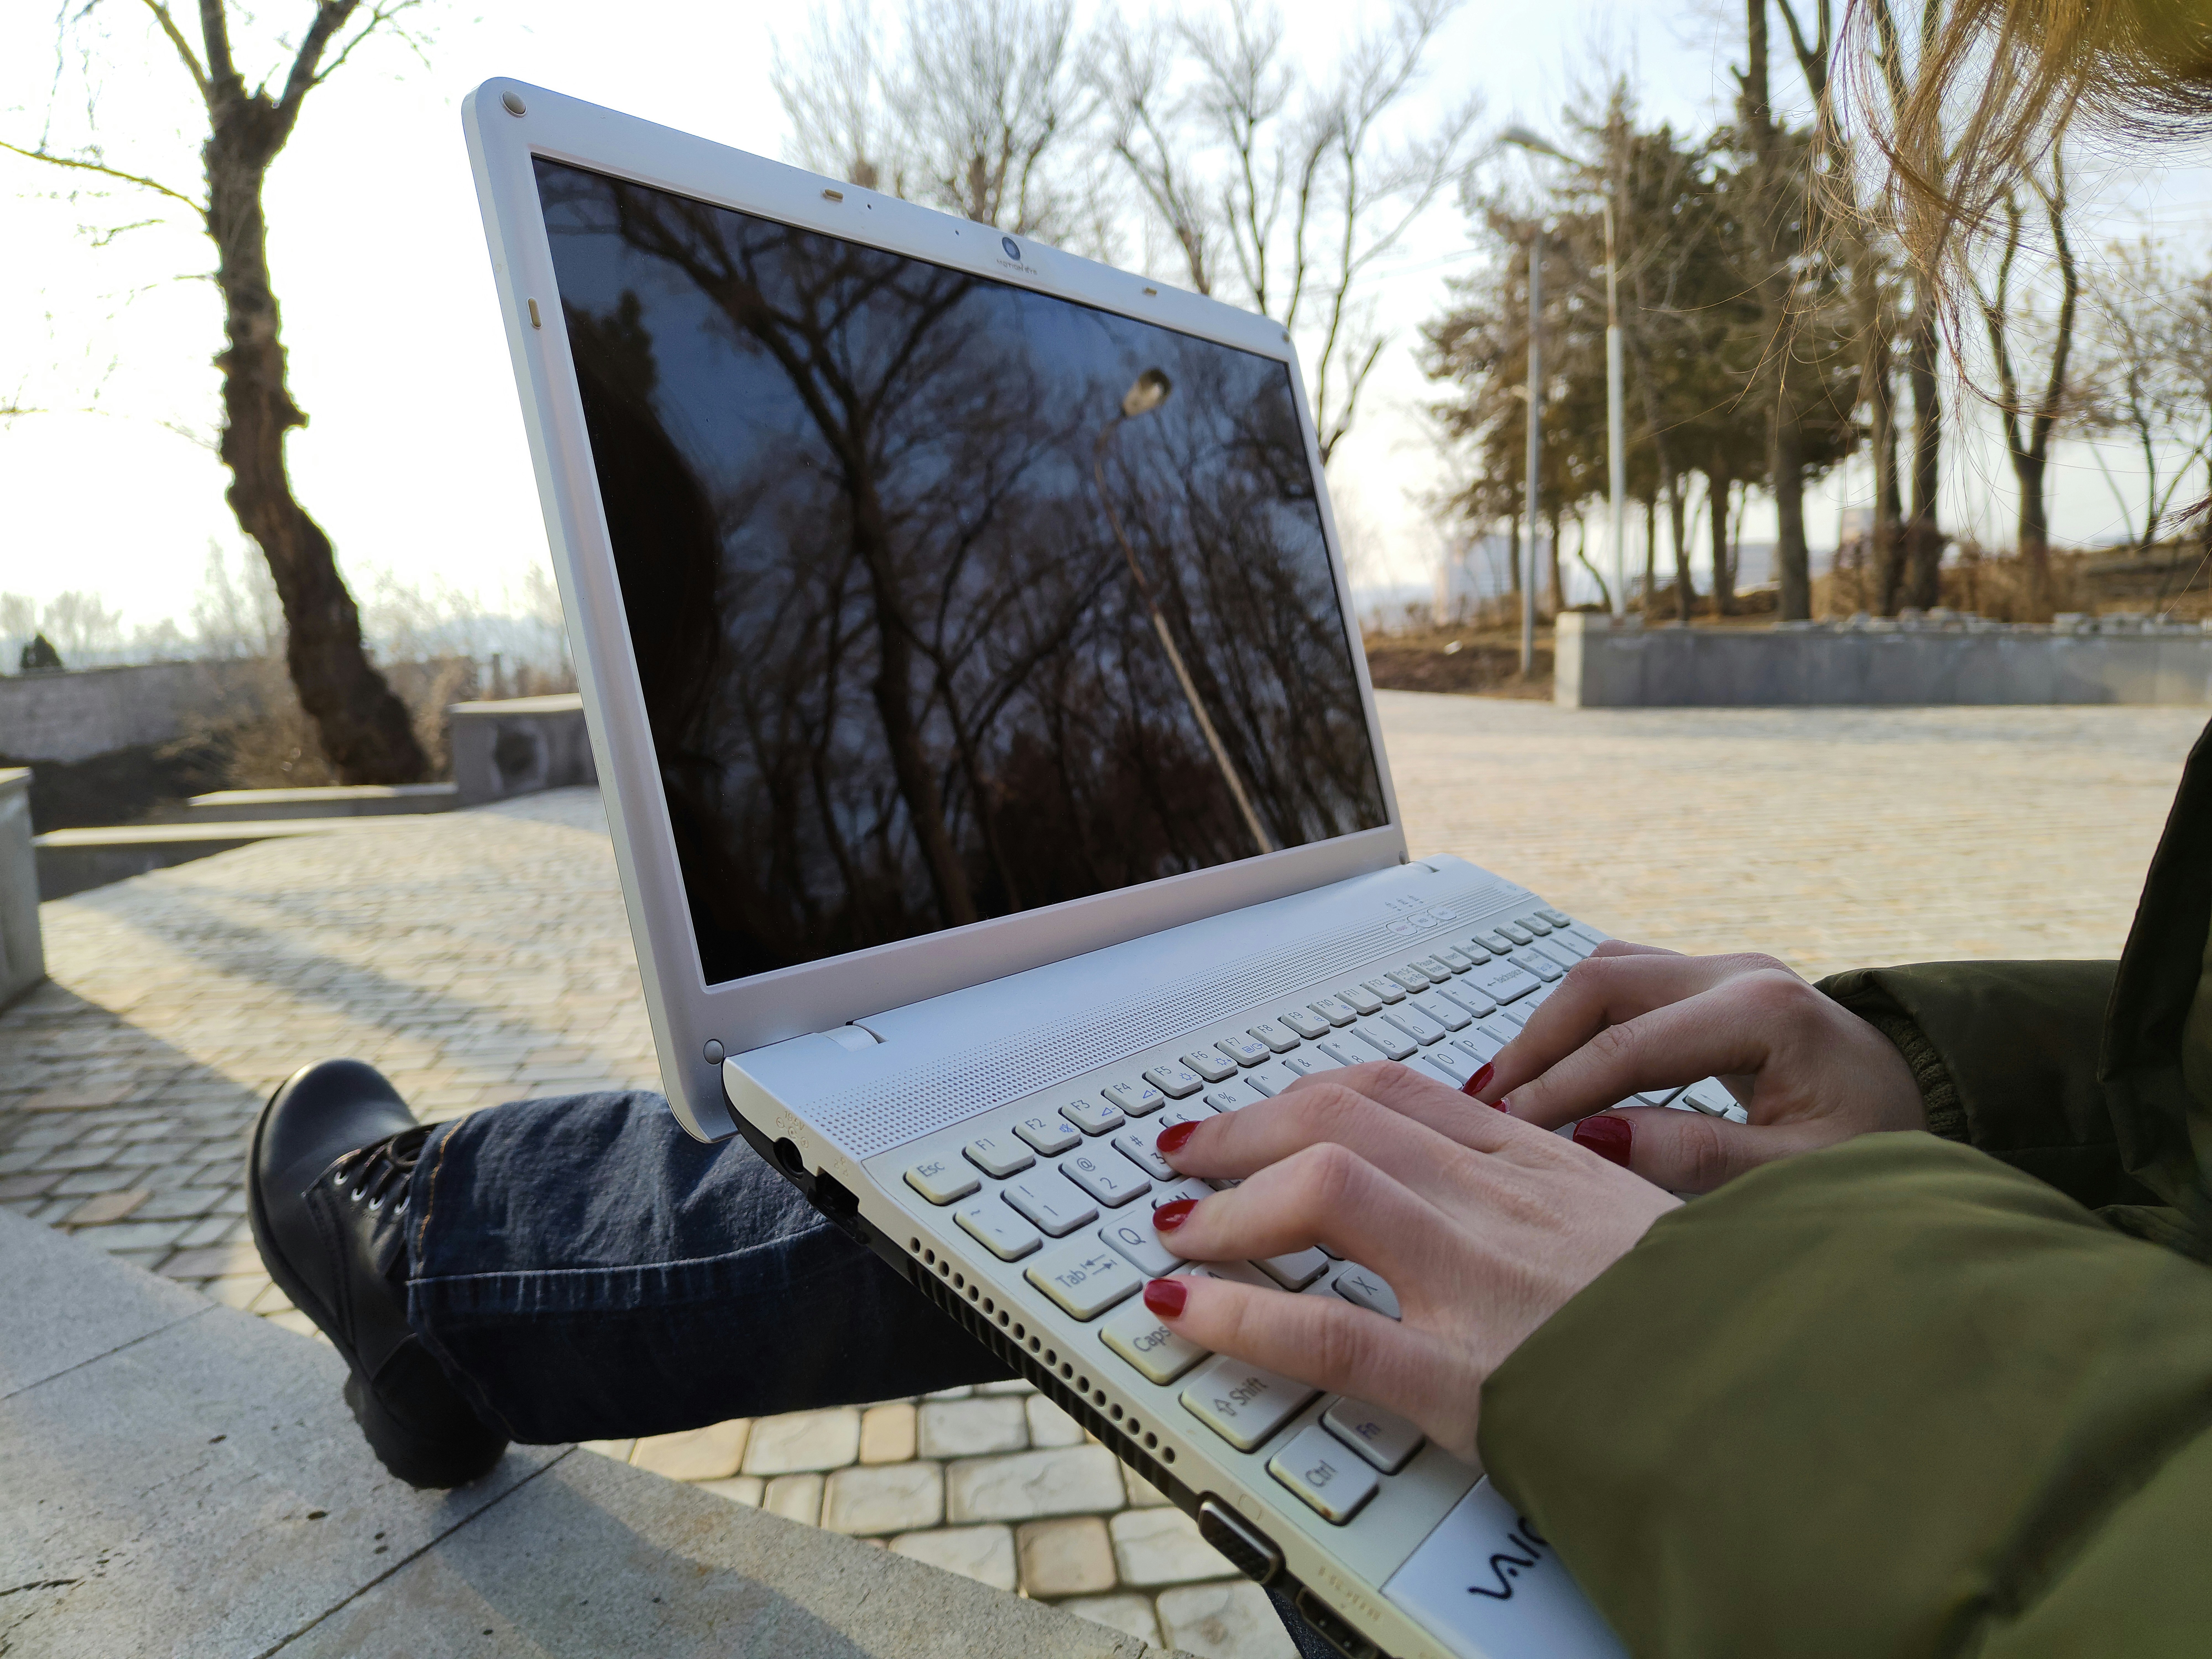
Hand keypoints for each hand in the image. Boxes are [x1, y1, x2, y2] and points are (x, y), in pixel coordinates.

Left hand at [1148, 1061, 1678, 1461]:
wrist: (1786, 1397)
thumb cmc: (1721, 1318)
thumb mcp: (1647, 1227)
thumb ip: (1572, 1196)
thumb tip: (1528, 1169)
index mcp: (1547, 1168)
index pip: (1401, 1094)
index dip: (1313, 1096)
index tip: (1264, 1111)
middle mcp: (1503, 1204)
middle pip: (1343, 1119)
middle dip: (1245, 1130)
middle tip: (1185, 1153)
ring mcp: (1481, 1284)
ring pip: (1324, 1188)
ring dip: (1229, 1206)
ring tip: (1175, 1231)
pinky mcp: (1467, 1379)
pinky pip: (1325, 1330)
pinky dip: (1240, 1318)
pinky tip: (1187, 1317)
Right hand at [1472, 942, 1925, 1191]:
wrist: (1920, 1108)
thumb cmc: (1875, 1146)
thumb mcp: (1800, 1172)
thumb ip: (1700, 1156)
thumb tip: (1593, 1142)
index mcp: (1765, 1011)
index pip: (1629, 1047)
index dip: (1559, 1090)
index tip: (1506, 1132)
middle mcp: (1739, 971)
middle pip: (1602, 984)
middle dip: (1537, 1044)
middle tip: (1489, 1107)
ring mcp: (1724, 967)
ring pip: (1606, 973)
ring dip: (1551, 1028)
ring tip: (1509, 1090)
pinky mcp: (1711, 980)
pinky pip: (1625, 983)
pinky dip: (1579, 1022)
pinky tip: (1554, 1069)